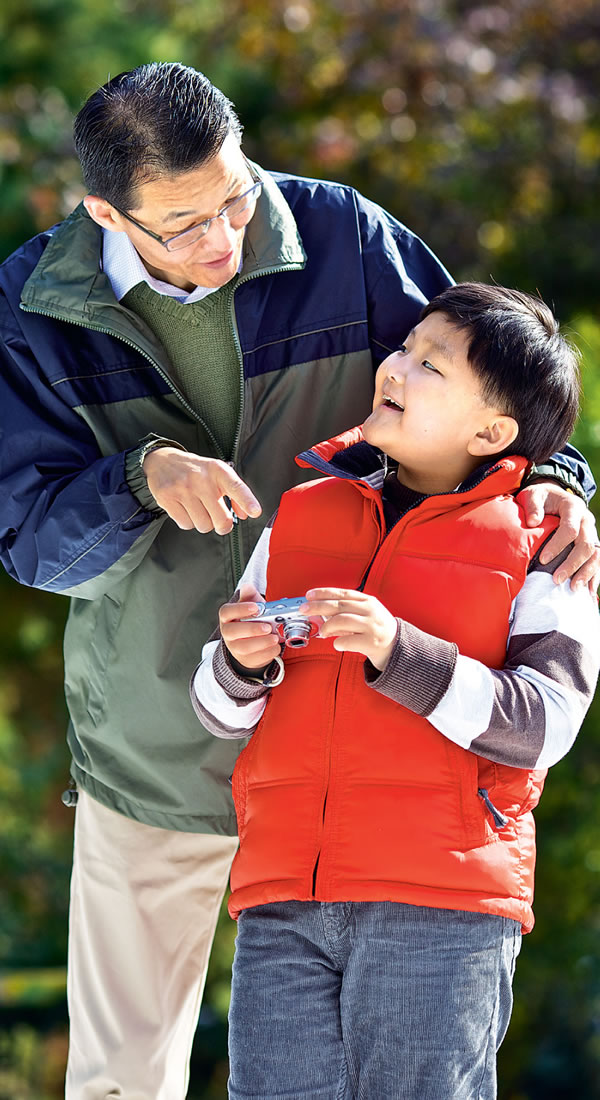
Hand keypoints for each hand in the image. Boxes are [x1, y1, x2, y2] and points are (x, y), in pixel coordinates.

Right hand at [144, 448, 261, 534]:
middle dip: (222, 525)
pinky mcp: (167, 498)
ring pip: (203, 525)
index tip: (255, 512)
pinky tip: (186, 509)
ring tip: (199, 509)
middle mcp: (201, 479)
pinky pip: (186, 525)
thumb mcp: (217, 474)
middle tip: (219, 521)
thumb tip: (246, 515)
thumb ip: (235, 493)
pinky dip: (188, 522)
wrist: (162, 461)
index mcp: (217, 470)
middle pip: (221, 519)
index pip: (236, 486)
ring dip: (204, 523)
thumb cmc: (196, 471)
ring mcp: (183, 489)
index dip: (247, 501)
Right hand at [219, 583, 282, 669]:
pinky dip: (268, 652)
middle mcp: (228, 633)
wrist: (253, 641)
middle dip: (252, 629)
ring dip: (262, 642)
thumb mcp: (251, 605)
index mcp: (228, 617)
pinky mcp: (246, 659)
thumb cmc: (251, 620)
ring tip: (275, 637)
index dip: (240, 609)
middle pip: (233, 632)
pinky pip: (255, 658)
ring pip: (244, 647)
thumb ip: (250, 596)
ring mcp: (235, 648)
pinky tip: (276, 646)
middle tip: (268, 626)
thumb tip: (247, 586)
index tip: (255, 607)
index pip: (226, 612)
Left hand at [303, 588, 397, 670]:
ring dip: (327, 626)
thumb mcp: (365, 614)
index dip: (324, 593)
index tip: (309, 595)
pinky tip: (337, 644)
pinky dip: (338, 642)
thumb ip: (346, 611)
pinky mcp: (371, 642)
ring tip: (322, 632)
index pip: (342, 593)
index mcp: (368, 601)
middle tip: (304, 610)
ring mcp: (371, 626)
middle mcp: (370, 611)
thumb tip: (320, 612)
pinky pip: (347, 641)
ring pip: (342, 620)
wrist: (397, 646)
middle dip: (318, 606)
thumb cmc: (376, 629)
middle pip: (339, 605)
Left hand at [517, 482, 599, 592]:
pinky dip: (594, 576)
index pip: (570, 529)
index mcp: (573, 507)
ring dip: (586, 573)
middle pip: (586, 544)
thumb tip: (533, 522)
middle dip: (572, 564)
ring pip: (596, 555)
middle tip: (556, 579)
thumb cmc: (540, 498)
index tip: (543, 560)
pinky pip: (597, 560)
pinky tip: (588, 592)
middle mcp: (586, 520)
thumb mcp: (533, 495)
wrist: (552, 496)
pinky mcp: (591, 543)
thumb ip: (533, 506)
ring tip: (574, 589)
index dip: (558, 545)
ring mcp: (591, 532)